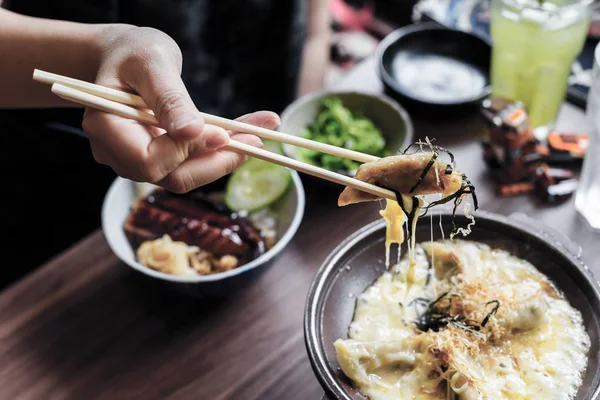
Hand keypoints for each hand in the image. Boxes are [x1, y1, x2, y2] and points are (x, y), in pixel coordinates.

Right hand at [82, 26, 277, 192]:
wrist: (127, 56)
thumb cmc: (133, 51)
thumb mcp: (152, 62)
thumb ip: (169, 98)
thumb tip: (191, 132)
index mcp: (105, 127)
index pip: (148, 161)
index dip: (186, 153)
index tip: (224, 134)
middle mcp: (117, 152)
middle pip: (171, 177)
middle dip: (217, 161)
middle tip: (256, 139)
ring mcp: (136, 159)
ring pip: (186, 174)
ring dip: (224, 158)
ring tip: (257, 135)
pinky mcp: (158, 158)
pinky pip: (191, 163)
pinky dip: (218, 151)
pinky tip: (245, 134)